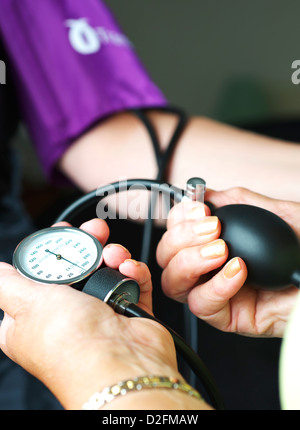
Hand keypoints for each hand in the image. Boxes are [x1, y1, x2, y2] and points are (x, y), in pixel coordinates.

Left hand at [0, 219, 180, 409]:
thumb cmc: (71, 342)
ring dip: (114, 255)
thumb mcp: (25, 303)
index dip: (52, 250)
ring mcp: (100, 312)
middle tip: (95, 232)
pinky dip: (133, 272)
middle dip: (88, 244)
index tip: (64, 233)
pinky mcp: (127, 310)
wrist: (122, 366)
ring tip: (115, 256)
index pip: (40, 273)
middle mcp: (67, 314)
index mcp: (34, 316)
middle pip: (77, 265)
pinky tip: (129, 271)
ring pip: (106, 269)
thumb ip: (7, 284)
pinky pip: (131, 281)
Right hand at [156, 188, 299, 337]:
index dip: (178, 218)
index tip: (200, 209)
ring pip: (173, 283)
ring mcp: (217, 293)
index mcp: (214, 243)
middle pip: (165, 257)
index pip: (174, 232)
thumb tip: (203, 193)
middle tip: (213, 229)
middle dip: (181, 238)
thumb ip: (237, 201)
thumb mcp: (273, 212)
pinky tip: (239, 270)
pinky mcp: (229, 318)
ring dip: (191, 262)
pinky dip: (216, 285)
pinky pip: (203, 305)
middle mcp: (209, 268)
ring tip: (221, 251)